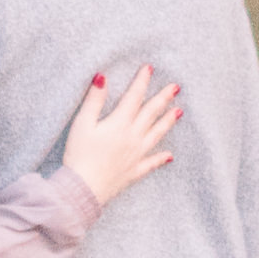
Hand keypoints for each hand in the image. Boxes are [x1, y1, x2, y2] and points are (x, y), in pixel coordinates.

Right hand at [63, 62, 184, 205]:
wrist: (84, 189)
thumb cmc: (79, 155)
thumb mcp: (82, 123)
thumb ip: (94, 100)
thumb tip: (102, 76)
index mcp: (120, 124)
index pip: (134, 97)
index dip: (141, 81)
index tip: (149, 68)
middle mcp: (133, 137)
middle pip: (151, 113)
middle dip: (163, 98)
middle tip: (176, 87)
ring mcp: (136, 155)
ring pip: (156, 135)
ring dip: (168, 122)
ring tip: (179, 112)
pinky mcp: (134, 172)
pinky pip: (151, 163)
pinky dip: (161, 158)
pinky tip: (169, 155)